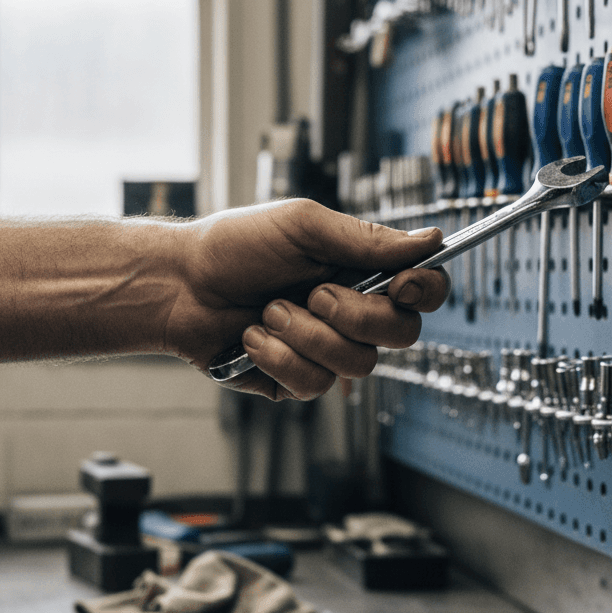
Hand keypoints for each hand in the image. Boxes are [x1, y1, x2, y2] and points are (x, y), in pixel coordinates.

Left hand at [164, 199, 449, 399]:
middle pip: (402, 334)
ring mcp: (326, 350)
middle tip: (314, 294)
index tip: (400, 284)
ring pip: (358, 366)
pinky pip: (314, 385)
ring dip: (307, 335)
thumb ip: (366, 238)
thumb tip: (432, 239)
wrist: (179, 285)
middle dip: (356, 316)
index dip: (425, 291)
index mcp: (361, 272)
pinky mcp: (296, 380)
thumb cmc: (235, 246)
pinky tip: (252, 338)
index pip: (423, 290)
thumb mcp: (303, 227)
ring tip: (269, 311)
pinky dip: (279, 357)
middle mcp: (352, 314)